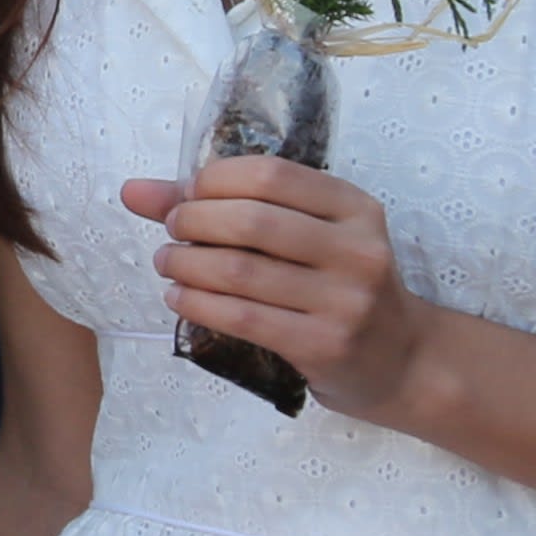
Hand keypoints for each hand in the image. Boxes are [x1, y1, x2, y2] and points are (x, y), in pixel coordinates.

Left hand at [129, 154, 443, 419]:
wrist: (402, 361)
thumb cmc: (338, 286)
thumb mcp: (305, 235)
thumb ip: (225, 205)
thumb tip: (133, 190)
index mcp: (356, 208)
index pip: (270, 174)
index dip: (214, 181)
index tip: (186, 196)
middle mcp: (358, 250)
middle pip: (250, 221)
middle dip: (192, 222)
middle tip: (171, 232)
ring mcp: (346, 301)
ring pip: (239, 271)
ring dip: (185, 265)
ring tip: (168, 264)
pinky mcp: (325, 344)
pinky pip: (241, 317)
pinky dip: (196, 303)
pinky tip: (179, 297)